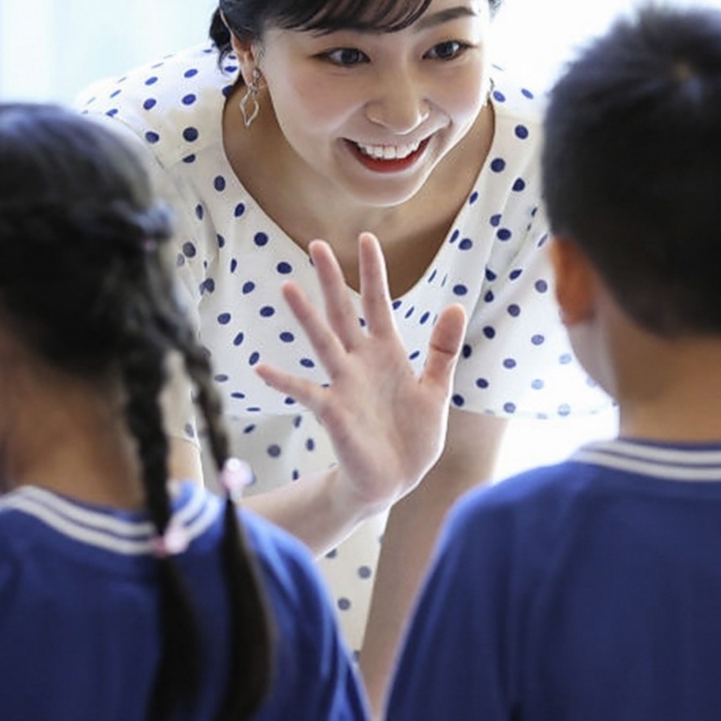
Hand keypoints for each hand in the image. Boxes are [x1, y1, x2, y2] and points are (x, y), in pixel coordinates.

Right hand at [255, 233, 465, 516]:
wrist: (395, 482)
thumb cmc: (412, 436)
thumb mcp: (436, 389)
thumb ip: (442, 348)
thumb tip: (456, 304)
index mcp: (387, 354)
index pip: (377, 304)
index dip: (372, 272)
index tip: (365, 238)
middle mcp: (360, 363)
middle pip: (342, 313)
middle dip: (330, 280)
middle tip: (316, 244)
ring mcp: (343, 386)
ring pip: (323, 343)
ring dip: (306, 317)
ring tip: (288, 288)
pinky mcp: (333, 413)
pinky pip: (306, 393)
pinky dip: (284, 381)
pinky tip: (263, 368)